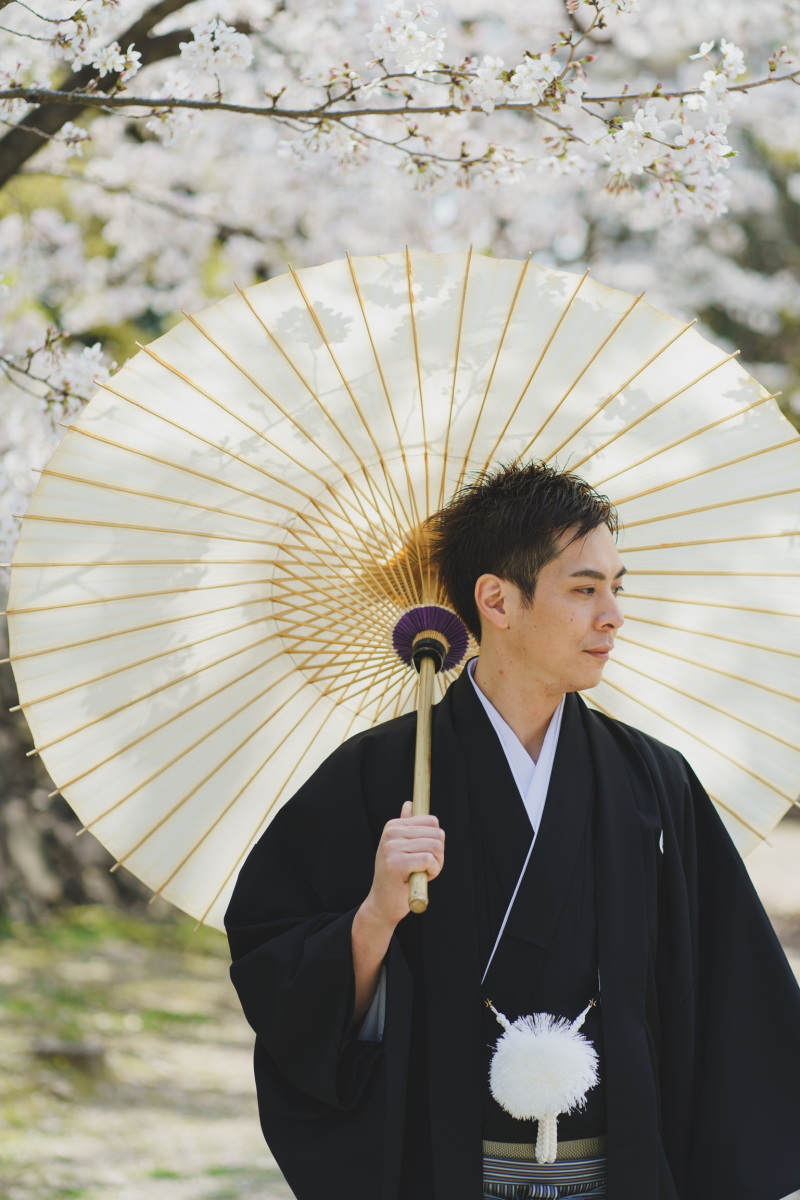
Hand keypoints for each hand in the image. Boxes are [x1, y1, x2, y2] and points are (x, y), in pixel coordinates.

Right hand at [362, 800, 445, 929]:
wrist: (382, 904)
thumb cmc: (397, 877)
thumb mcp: (400, 848)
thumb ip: (406, 827)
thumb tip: (410, 804)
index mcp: (393, 826)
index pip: (432, 822)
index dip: (435, 841)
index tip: (423, 855)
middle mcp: (391, 833)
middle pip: (437, 834)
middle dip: (438, 855)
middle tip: (424, 868)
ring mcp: (392, 847)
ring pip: (435, 847)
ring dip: (436, 865)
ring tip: (421, 873)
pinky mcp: (396, 863)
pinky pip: (429, 860)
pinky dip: (432, 872)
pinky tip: (420, 879)